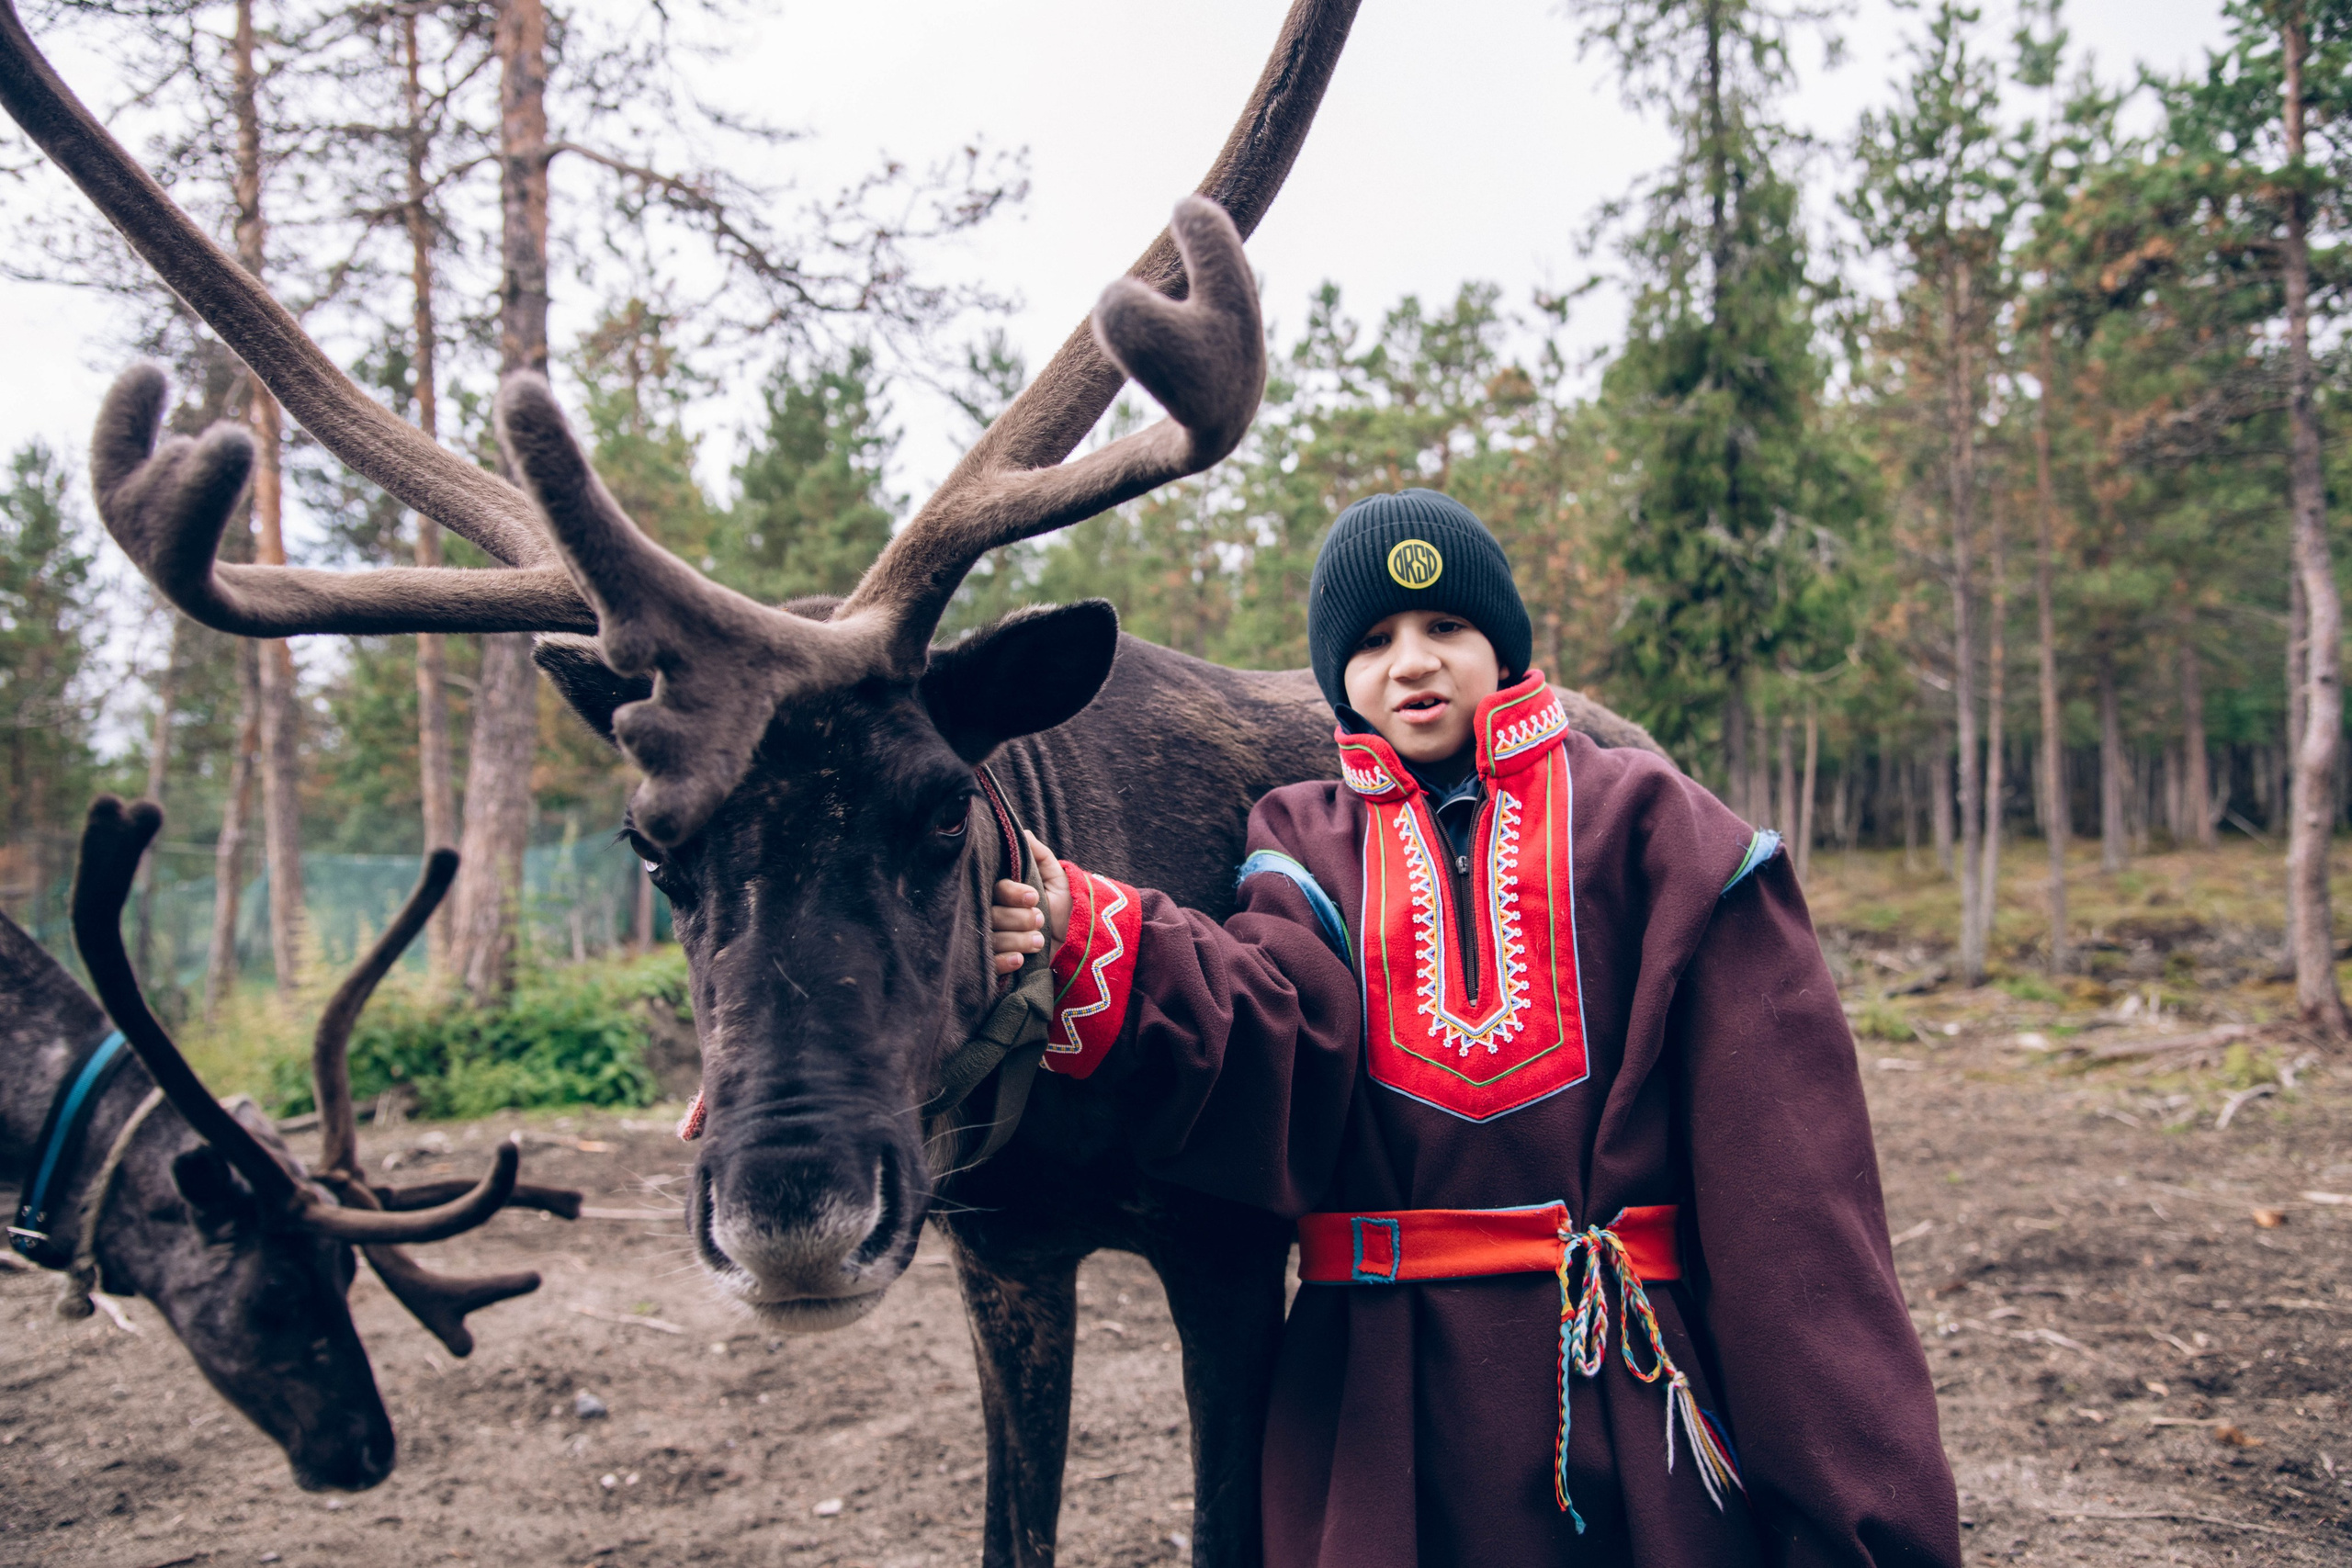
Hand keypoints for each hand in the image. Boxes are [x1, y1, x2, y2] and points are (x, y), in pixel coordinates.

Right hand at [987, 832, 1072, 975]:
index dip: (1013, 894)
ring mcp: (996, 939)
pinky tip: (1021, 960)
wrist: (1080, 941)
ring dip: (1019, 940)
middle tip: (1040, 919)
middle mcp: (996, 914)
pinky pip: (991, 964)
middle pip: (992, 916)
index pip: (997, 890)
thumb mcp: (1057, 878)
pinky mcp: (1000, 963)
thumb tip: (1023, 833)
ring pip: (993, 939)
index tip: (1035, 897)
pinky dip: (1004, 961)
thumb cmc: (1066, 905)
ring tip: (1040, 941)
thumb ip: (1039, 855)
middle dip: (1019, 919)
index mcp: (1005, 892)